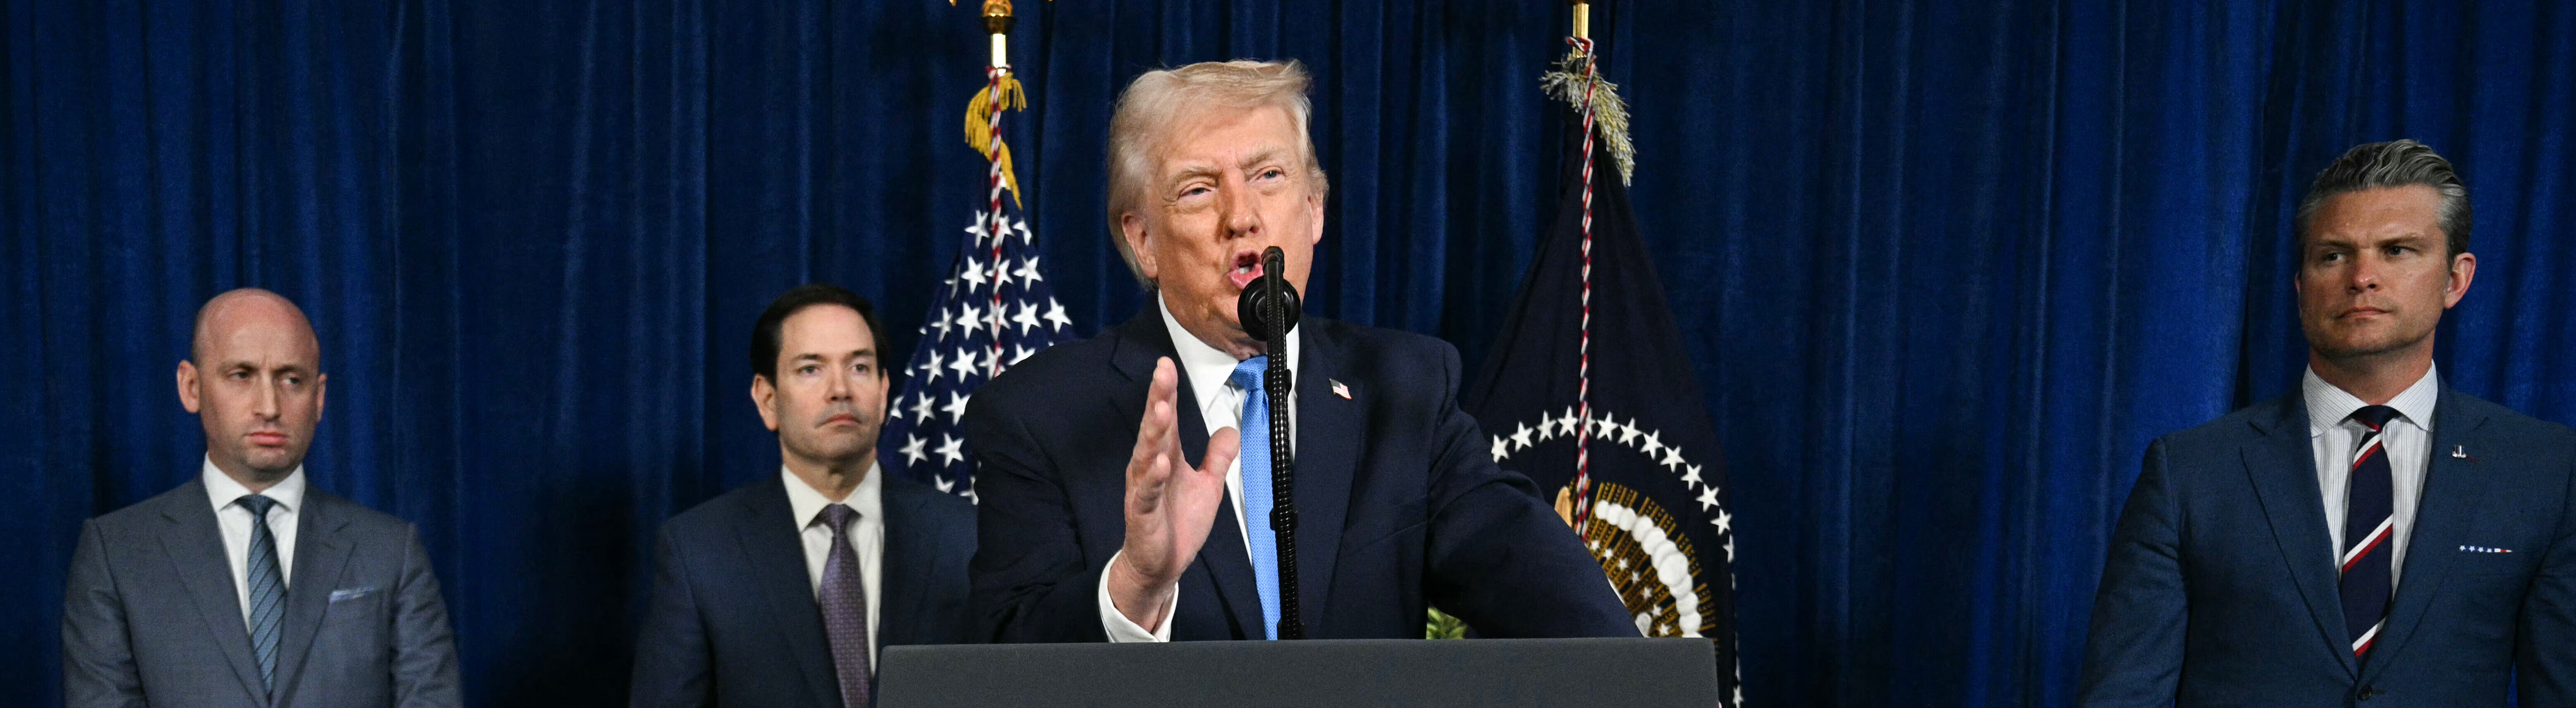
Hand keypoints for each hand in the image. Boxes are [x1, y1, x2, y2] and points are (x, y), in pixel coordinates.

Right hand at [1107, 357, 1239, 630]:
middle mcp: (1149, 468)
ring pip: (1147, 455)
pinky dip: (1153, 479)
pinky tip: (1161, 464)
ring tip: (1162, 409)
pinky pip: (1147, 494)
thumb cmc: (1178, 524)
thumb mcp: (1207, 486)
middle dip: (1158, 399)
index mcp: (1165, 458)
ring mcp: (1143, 490)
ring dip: (1154, 433)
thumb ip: (1217, 458)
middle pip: (1154, 429)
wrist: (1160, 565)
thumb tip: (1231, 430)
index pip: (1167, 420)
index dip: (1167, 392)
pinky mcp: (1142, 514)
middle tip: (1162, 373)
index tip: (1166, 364)